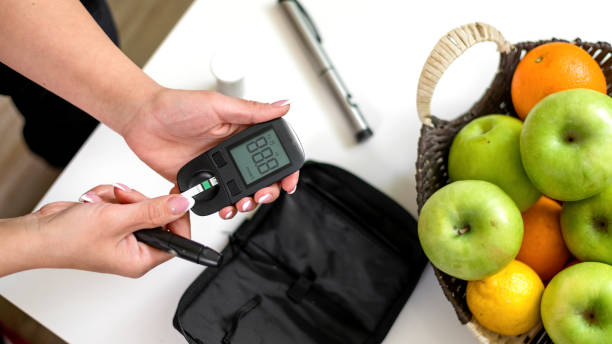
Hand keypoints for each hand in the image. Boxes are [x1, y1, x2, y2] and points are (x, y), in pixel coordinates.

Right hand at [12, 184, 191, 277]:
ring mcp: (124, 235)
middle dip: (139, 201)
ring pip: (139, 204)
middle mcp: (135, 249)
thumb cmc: (68, 240)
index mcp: (141, 259)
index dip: (177, 215)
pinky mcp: (113, 222)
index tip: (174, 197)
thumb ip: (153, 211)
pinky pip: (124, 201)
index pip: (177, 237)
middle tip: (122, 200)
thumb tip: (182, 205)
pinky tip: (94, 203)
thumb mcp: (117, 220)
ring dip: (120, 198)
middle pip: (158, 215)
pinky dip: (109, 197)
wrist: (38, 232)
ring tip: (102, 204)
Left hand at [121, 89, 298, 219]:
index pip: (272, 154)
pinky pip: (214, 199)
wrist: (141, 118)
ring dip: (244, 203)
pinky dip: (219, 207)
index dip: (285, 170)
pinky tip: (219, 206)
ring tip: (238, 204)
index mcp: (242, 132)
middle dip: (266, 192)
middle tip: (259, 195)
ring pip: (240, 192)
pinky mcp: (199, 181)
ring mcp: (216, 168)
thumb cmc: (176, 105)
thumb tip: (283, 106)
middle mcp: (232, 152)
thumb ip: (251, 111)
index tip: (287, 182)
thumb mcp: (218, 104)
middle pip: (260, 179)